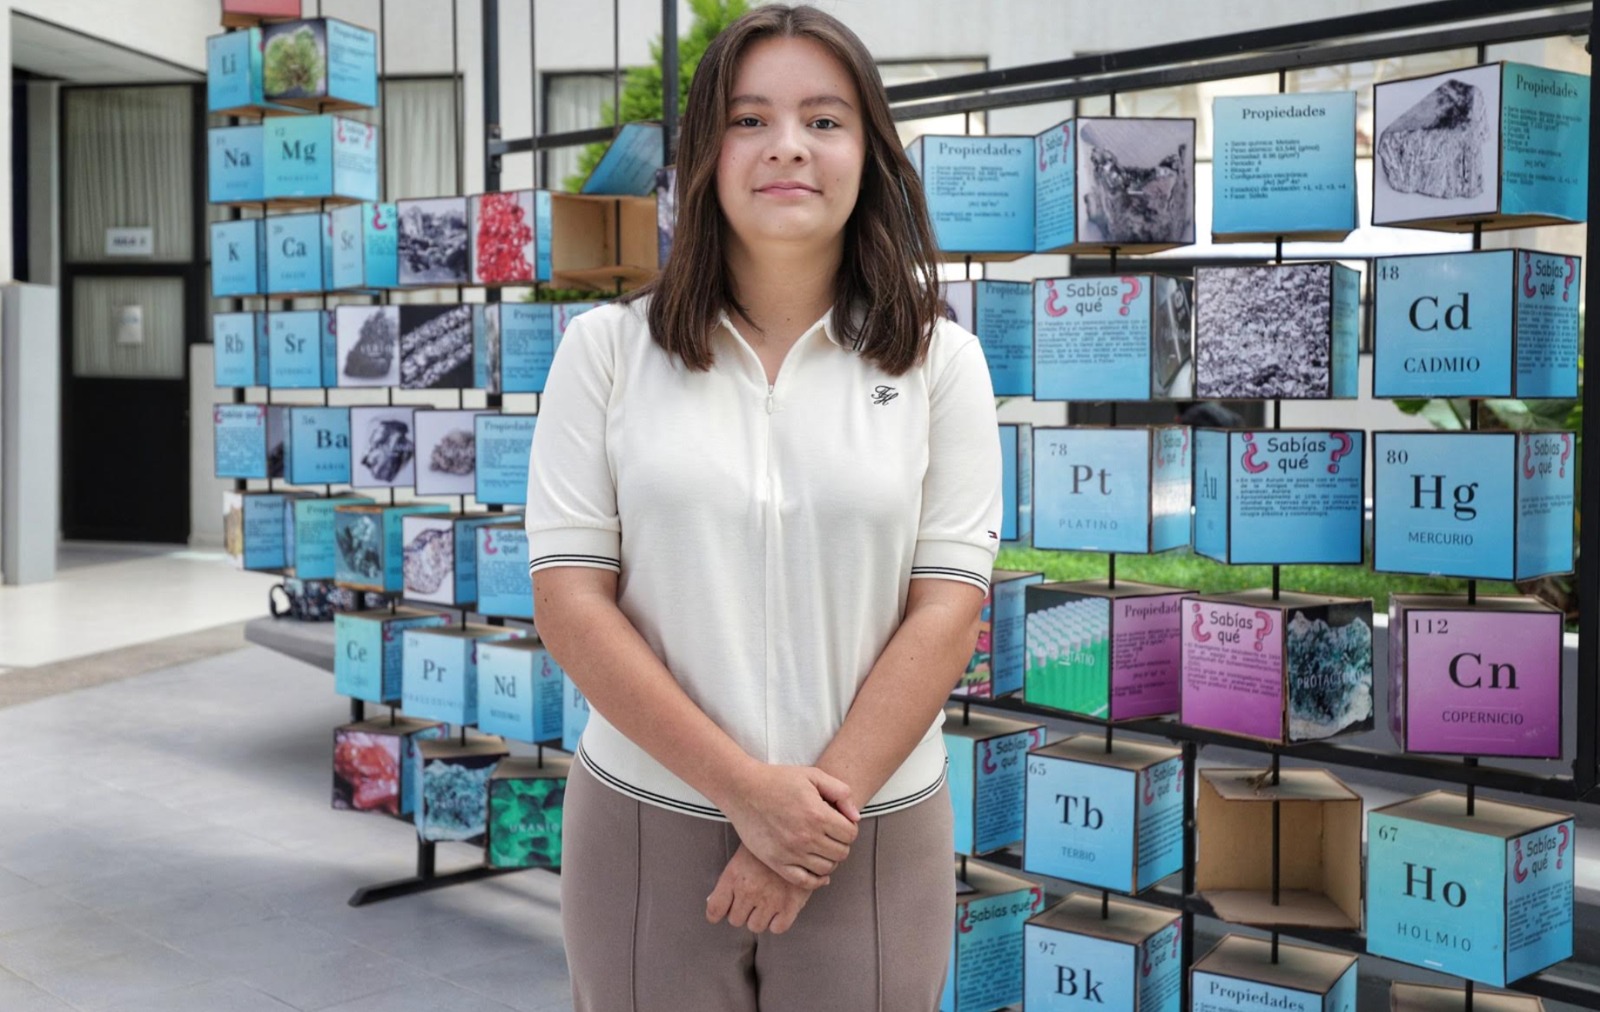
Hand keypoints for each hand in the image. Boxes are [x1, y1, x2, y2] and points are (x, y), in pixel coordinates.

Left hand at [706, 844, 813, 934]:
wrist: (798, 835)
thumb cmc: (769, 841)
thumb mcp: (743, 853)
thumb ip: (729, 879)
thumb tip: (713, 902)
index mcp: (734, 876)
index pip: (715, 909)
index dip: (716, 913)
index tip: (721, 912)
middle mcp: (749, 890)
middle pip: (735, 920)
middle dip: (742, 911)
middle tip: (751, 899)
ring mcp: (769, 900)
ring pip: (755, 926)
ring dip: (759, 918)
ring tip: (766, 902)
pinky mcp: (790, 905)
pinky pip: (777, 928)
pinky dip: (778, 921)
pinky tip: (780, 908)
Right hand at [719, 764, 859, 889]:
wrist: (743, 789)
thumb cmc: (778, 780)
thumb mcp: (813, 775)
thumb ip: (841, 792)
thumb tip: (855, 817)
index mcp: (818, 815)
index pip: (850, 834)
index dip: (850, 828)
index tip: (840, 823)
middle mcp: (806, 837)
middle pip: (841, 853)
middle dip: (841, 843)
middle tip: (832, 835)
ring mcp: (791, 852)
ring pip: (826, 868)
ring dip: (830, 860)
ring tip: (822, 848)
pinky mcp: (776, 862)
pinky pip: (804, 882)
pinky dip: (816, 880)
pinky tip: (818, 872)